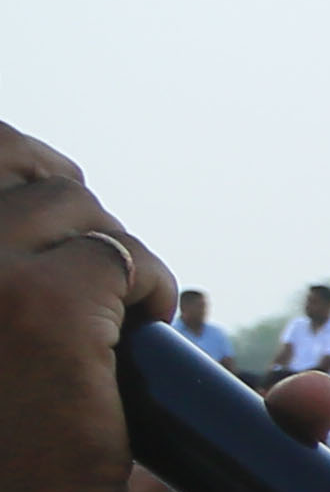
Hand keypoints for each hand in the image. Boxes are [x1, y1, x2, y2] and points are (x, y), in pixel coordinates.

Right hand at [0, 129, 163, 491]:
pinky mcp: (44, 306)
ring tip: (114, 319)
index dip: (19, 158)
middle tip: (97, 280)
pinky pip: (124, 256)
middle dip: (73, 213)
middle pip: (23, 170)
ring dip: (114, 253)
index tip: (57, 198)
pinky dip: (149, 286)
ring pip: (78, 207)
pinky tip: (141, 332)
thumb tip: (41, 177)